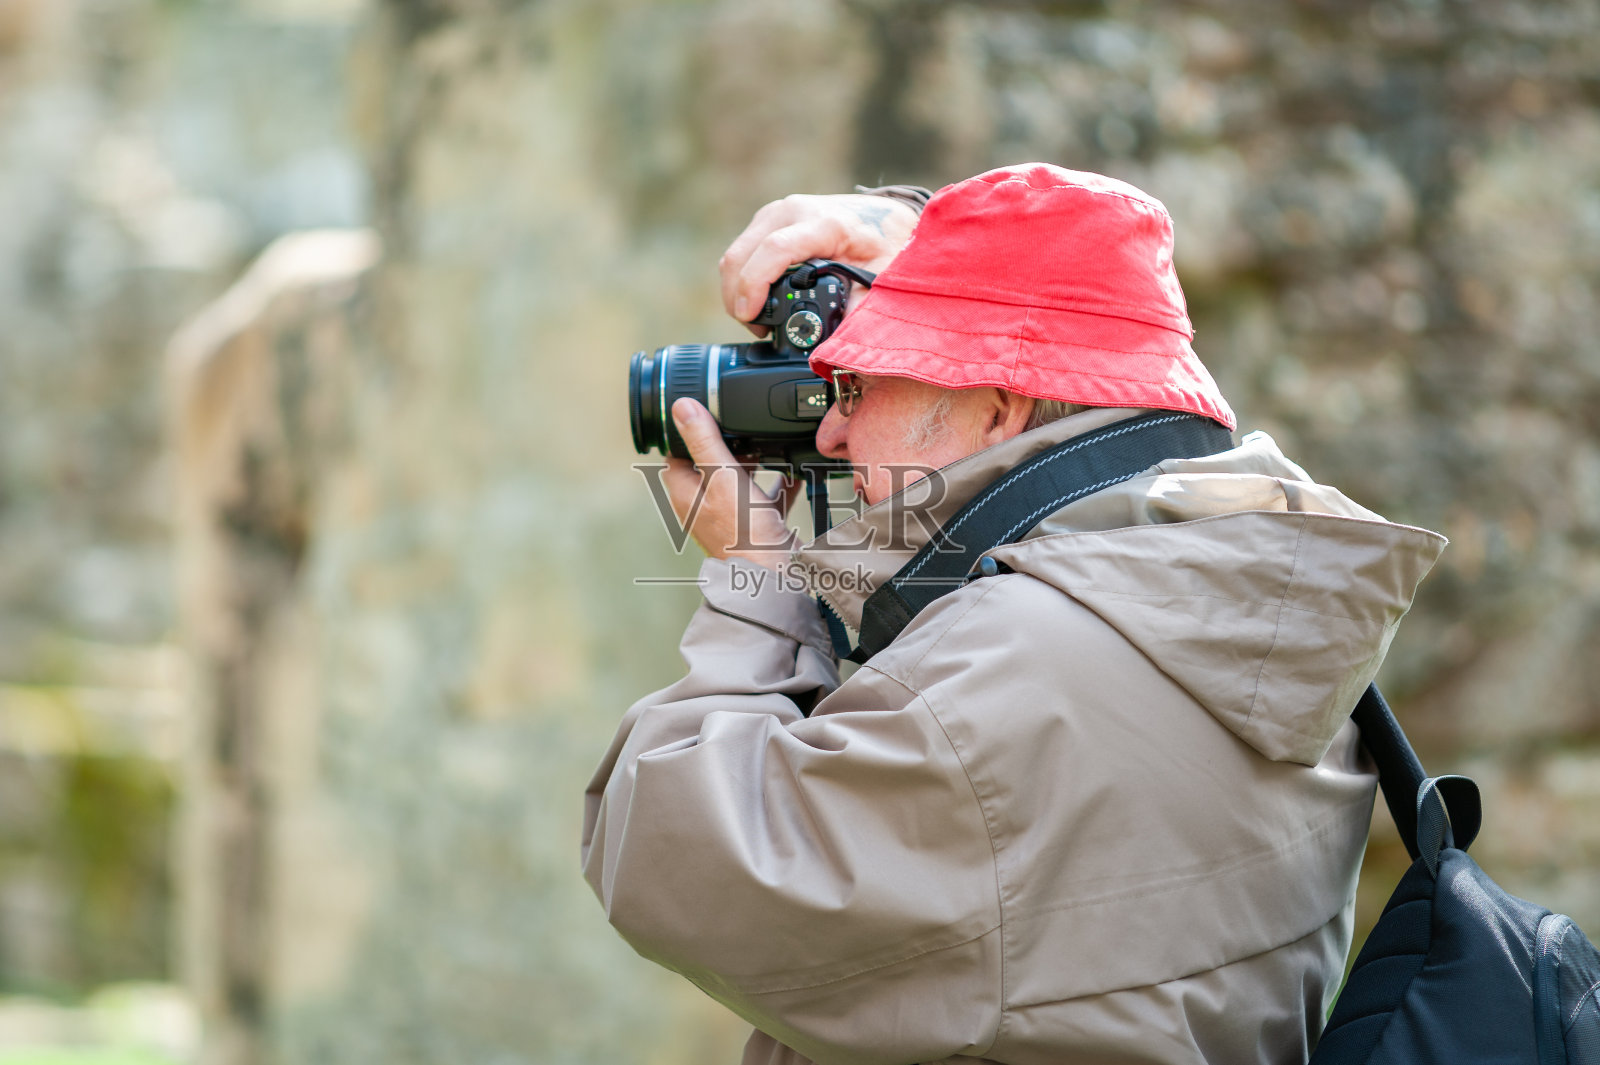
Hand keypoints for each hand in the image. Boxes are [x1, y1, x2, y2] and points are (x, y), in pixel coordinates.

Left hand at [662, 398, 801, 571]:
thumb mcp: (724, 478)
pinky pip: (763, 497)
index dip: (690, 432)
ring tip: (768, 446)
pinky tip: (794, 473)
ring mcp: (728, 518)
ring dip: (752, 462)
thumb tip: (682, 407)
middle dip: (726, 445)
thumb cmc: (744, 534)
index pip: (676, 454)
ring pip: (736, 480)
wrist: (774, 577)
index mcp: (685, 494)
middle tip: (743, 431)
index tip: (709, 415)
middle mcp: (702, 506)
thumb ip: (704, 442)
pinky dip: (776, 484)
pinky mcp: (753, 526)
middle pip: (707, 464)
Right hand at [719, 193, 918, 335]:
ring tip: (757, 319)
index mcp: (824, 223)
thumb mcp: (882, 277)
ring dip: (737, 290)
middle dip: (738, 297)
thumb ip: (860, 306)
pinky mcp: (769, 218)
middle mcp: (794, 211)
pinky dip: (742, 277)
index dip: (754, 285)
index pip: (774, 250)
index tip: (749, 315)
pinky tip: (757, 299)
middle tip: (756, 328)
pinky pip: (743, 250)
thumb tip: (837, 340)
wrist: (884, 216)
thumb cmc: (884, 244)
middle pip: (743, 254)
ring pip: (736, 254)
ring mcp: (777, 212)